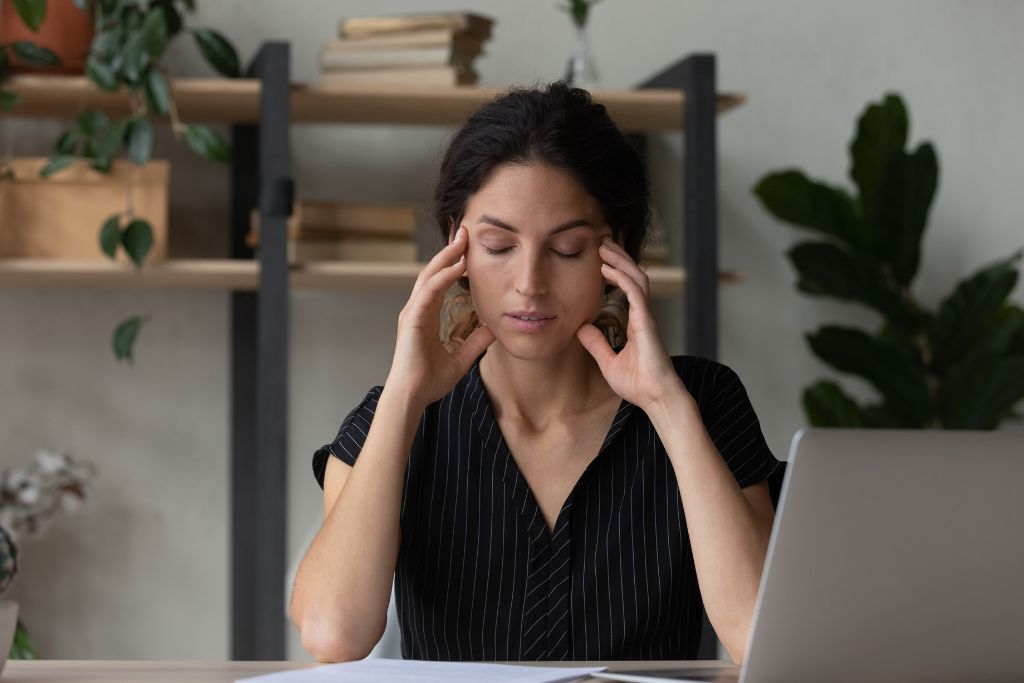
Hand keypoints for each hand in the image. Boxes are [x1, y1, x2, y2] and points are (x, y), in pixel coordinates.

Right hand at [387, 225, 495, 409]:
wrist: (412, 397)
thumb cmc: (429, 381)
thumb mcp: (461, 358)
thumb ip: (475, 341)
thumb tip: (494, 328)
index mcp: (426, 316)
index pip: (440, 282)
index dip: (452, 264)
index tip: (467, 249)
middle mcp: (417, 310)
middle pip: (433, 272)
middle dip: (449, 251)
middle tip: (465, 231)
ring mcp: (412, 312)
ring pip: (429, 275)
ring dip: (447, 255)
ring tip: (463, 239)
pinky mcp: (411, 318)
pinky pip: (429, 291)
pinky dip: (443, 276)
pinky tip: (458, 265)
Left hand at [575, 236, 687, 412]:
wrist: (657, 398)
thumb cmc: (638, 385)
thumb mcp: (608, 362)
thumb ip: (597, 344)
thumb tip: (581, 328)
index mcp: (637, 322)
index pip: (628, 288)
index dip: (617, 271)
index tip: (601, 259)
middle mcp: (643, 315)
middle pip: (634, 277)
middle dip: (619, 257)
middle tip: (602, 241)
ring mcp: (647, 317)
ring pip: (637, 278)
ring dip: (620, 260)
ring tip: (604, 247)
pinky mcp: (647, 323)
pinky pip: (636, 293)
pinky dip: (622, 278)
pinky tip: (608, 270)